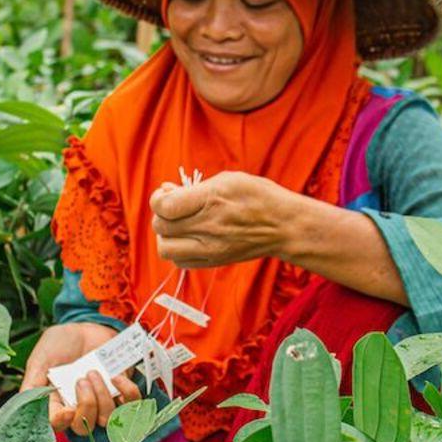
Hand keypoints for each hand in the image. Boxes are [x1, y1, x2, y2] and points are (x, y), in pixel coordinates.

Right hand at [20, 323, 141, 433]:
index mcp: (56, 404)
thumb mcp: (41, 359)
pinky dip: (127, 393)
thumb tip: (26, 407)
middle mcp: (79, 407)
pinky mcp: (122, 391)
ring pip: (107, 419)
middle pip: (85, 428)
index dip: (62, 424)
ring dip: (102, 397)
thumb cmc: (61, 343)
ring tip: (94, 372)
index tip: (67, 411)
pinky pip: (131, 405)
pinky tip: (116, 377)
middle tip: (81, 379)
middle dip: (86, 406)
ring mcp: (102, 401)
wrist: (86, 325)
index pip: (57, 426)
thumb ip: (33, 384)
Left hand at [149, 171, 294, 267]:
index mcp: (211, 201)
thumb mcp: (227, 180)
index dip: (158, 198)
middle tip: (175, 208)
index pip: (164, 206)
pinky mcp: (213, 262)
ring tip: (179, 225)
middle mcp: (208, 228)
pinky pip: (179, 262)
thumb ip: (193, 187)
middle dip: (162, 215)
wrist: (283, 226)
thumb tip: (166, 192)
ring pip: (166, 249)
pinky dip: (177, 249)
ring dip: (166, 236)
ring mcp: (210, 249)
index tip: (167, 193)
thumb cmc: (257, 197)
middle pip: (161, 227)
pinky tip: (189, 237)